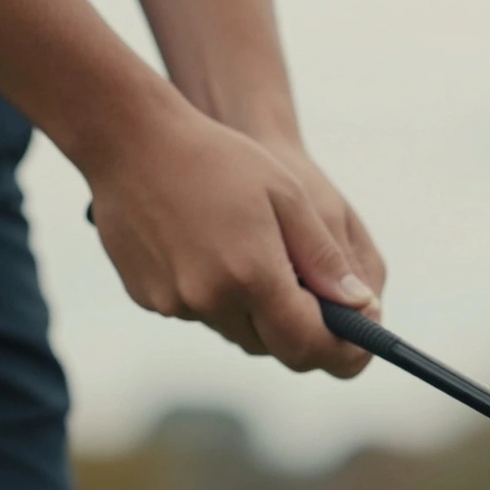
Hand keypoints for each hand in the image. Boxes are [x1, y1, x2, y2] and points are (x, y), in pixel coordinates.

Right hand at [84, 106, 379, 377]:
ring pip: (237, 331)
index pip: (308, 343)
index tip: (360, 341)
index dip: (341, 349)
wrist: (128, 139)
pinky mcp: (149, 299)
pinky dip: (219, 297)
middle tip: (320, 299)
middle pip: (274, 345)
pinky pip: (200, 313)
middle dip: (302, 330)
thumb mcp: (287, 197)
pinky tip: (215, 250)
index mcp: (251, 275)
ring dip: (259, 312)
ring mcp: (174, 304)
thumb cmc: (217, 158)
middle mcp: (211, 300)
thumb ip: (324, 258)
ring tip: (261, 257)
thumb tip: (361, 306)